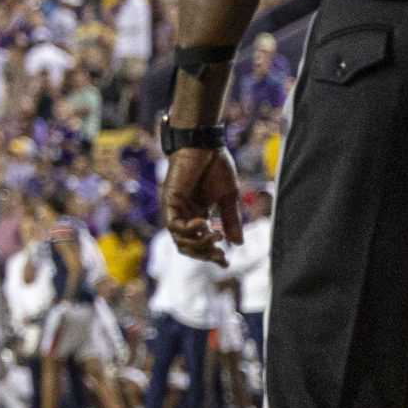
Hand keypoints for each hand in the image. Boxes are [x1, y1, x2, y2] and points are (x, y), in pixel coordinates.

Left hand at [162, 145, 240, 264]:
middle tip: (220, 254)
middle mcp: (185, 215)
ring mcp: (175, 209)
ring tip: (216, 234)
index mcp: (199, 215)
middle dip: (204, 254)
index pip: (201, 242)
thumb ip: (231, 219)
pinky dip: (190, 229)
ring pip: (180, 240)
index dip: (212, 255)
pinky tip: (205, 223)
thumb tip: (237, 244)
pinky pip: (175, 225)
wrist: (205, 145)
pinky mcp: (170, 201)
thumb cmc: (216, 166)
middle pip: (187, 247)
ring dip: (199, 243)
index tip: (226, 262)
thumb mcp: (228, 197)